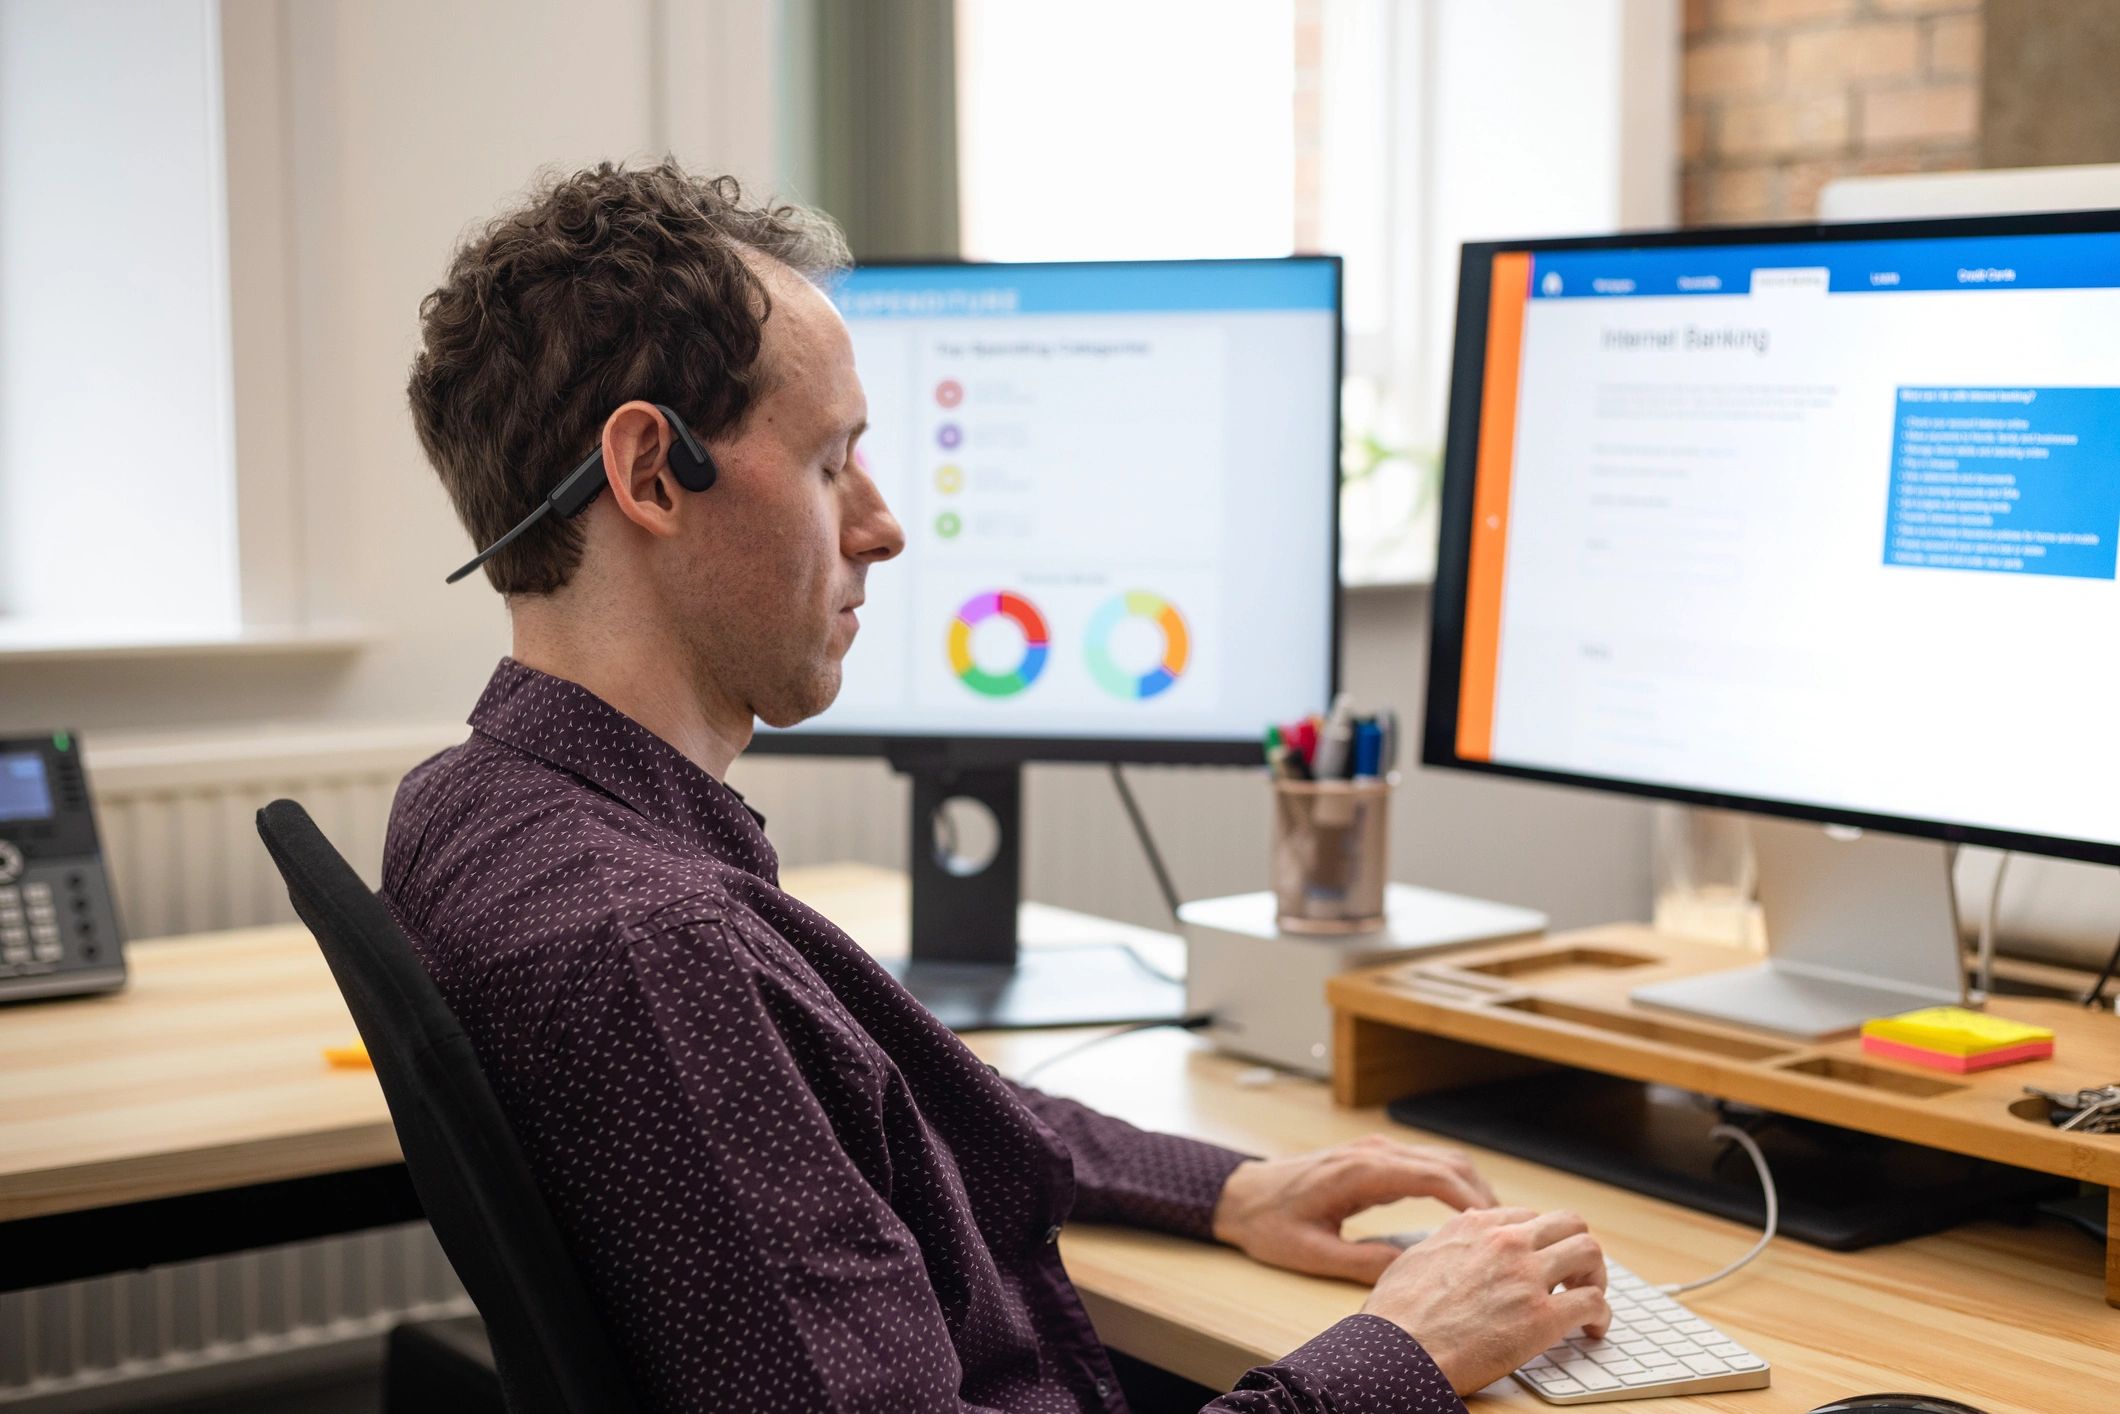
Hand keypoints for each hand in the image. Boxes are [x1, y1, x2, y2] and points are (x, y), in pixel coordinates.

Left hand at [1210, 1135, 1498, 1282]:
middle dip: (1482, 1193)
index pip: (1433, 1176)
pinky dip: (1450, 1181)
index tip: (1495, 1228)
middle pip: (1447, 1161)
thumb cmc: (1270, 1224)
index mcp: (1360, 1173)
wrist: (1240, 1195)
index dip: (1471, 1200)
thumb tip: (1411, 1272)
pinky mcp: (1371, 1157)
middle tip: (1507, 1231)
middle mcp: (1372, 1153)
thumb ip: (1362, 1262)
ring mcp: (1373, 1150)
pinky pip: (1422, 1162)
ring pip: (1439, 1158)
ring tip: (1491, 1225)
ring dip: (1469, 1185)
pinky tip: (1460, 1212)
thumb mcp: (1312, 1254)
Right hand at [1361, 1206, 1609, 1395]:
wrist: (1397, 1352)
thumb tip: (1459, 1233)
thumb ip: (1447, 1241)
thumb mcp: (1416, 1257)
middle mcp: (1506, 1243)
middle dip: (1577, 1250)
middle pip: (1569, 1224)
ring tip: (1588, 1299)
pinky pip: (1593, 1303)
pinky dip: (1601, 1316)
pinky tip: (1593, 1330)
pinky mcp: (1541, 1317)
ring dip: (1595, 1276)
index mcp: (1475, 1227)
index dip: (1542, 1241)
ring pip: (1589, 1253)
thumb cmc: (1396, 1314)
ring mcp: (1526, 1277)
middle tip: (1575, 1277)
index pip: (1529, 1217)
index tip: (1544, 1262)